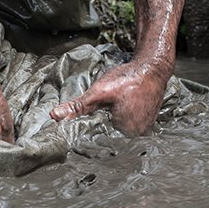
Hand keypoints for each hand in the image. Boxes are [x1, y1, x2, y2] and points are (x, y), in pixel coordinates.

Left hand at [50, 61, 168, 135]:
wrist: (153, 68)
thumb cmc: (129, 79)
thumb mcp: (99, 92)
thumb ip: (77, 107)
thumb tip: (55, 117)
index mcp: (125, 131)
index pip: (101, 139)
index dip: (92, 131)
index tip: (90, 121)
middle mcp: (137, 135)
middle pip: (111, 135)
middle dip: (104, 125)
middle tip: (108, 108)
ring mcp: (145, 130)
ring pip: (120, 131)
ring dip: (114, 123)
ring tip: (116, 107)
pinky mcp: (149, 123)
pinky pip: (131, 126)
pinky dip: (125, 119)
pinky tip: (124, 108)